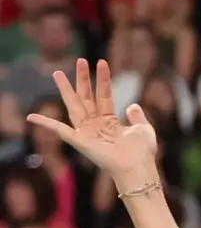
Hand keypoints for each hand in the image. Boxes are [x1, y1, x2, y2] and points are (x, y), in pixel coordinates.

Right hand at [27, 59, 157, 193]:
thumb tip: (132, 104)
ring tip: (57, 72)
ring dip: (66, 89)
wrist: (137, 166)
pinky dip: (45, 124)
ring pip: (73, 105)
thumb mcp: (143, 128)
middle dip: (82, 79)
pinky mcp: (79, 141)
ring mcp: (87, 132)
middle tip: (79, 60)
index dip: (103, 79)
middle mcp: (96, 125)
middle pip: (86, 97)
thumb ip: (137, 116)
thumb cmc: (142, 152)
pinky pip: (59, 130)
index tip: (101, 62)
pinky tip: (31, 117)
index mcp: (110, 122)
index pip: (104, 95)